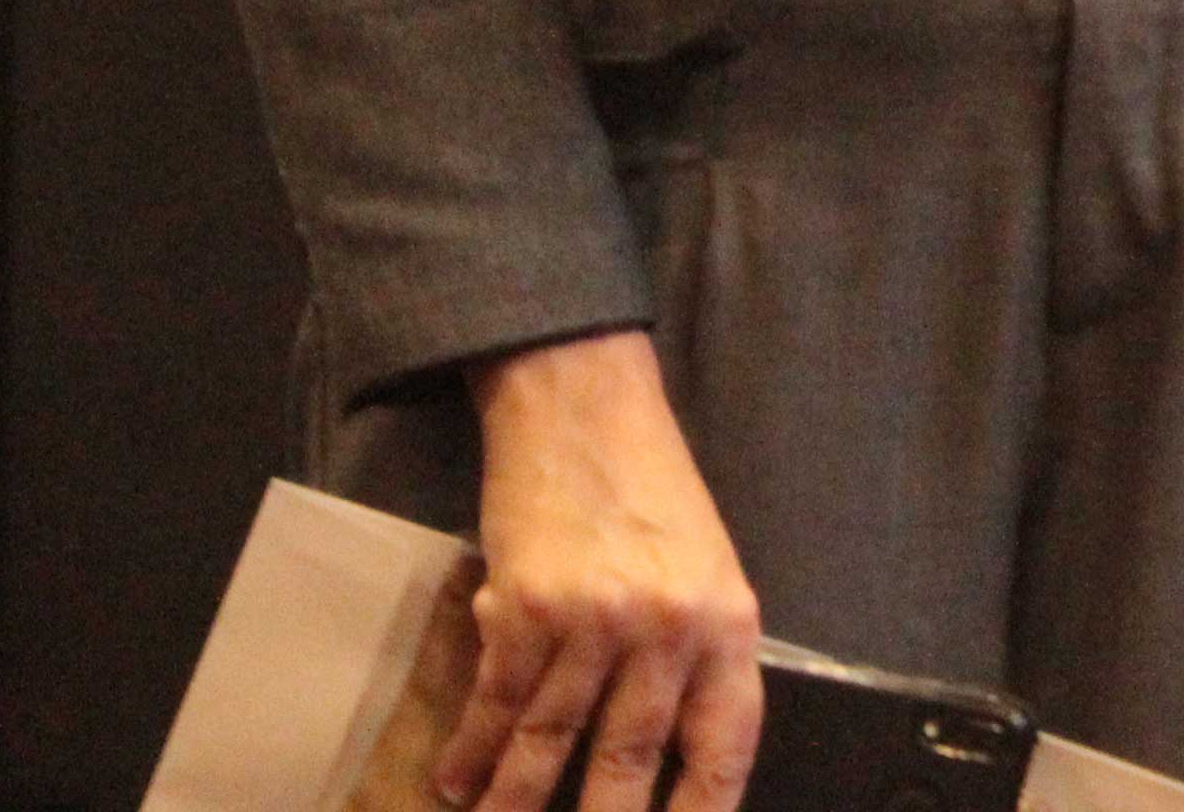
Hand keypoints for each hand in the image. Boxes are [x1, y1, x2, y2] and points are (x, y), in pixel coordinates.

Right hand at [440, 330, 764, 811]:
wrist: (585, 411)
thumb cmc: (655, 492)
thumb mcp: (707, 571)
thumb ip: (694, 657)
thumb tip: (666, 751)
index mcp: (728, 623)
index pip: (724, 745)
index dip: (702, 810)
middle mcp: (666, 630)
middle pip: (627, 763)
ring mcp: (592, 623)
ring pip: (548, 744)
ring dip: (516, 802)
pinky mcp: (523, 610)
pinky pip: (497, 703)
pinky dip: (472, 751)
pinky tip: (455, 783)